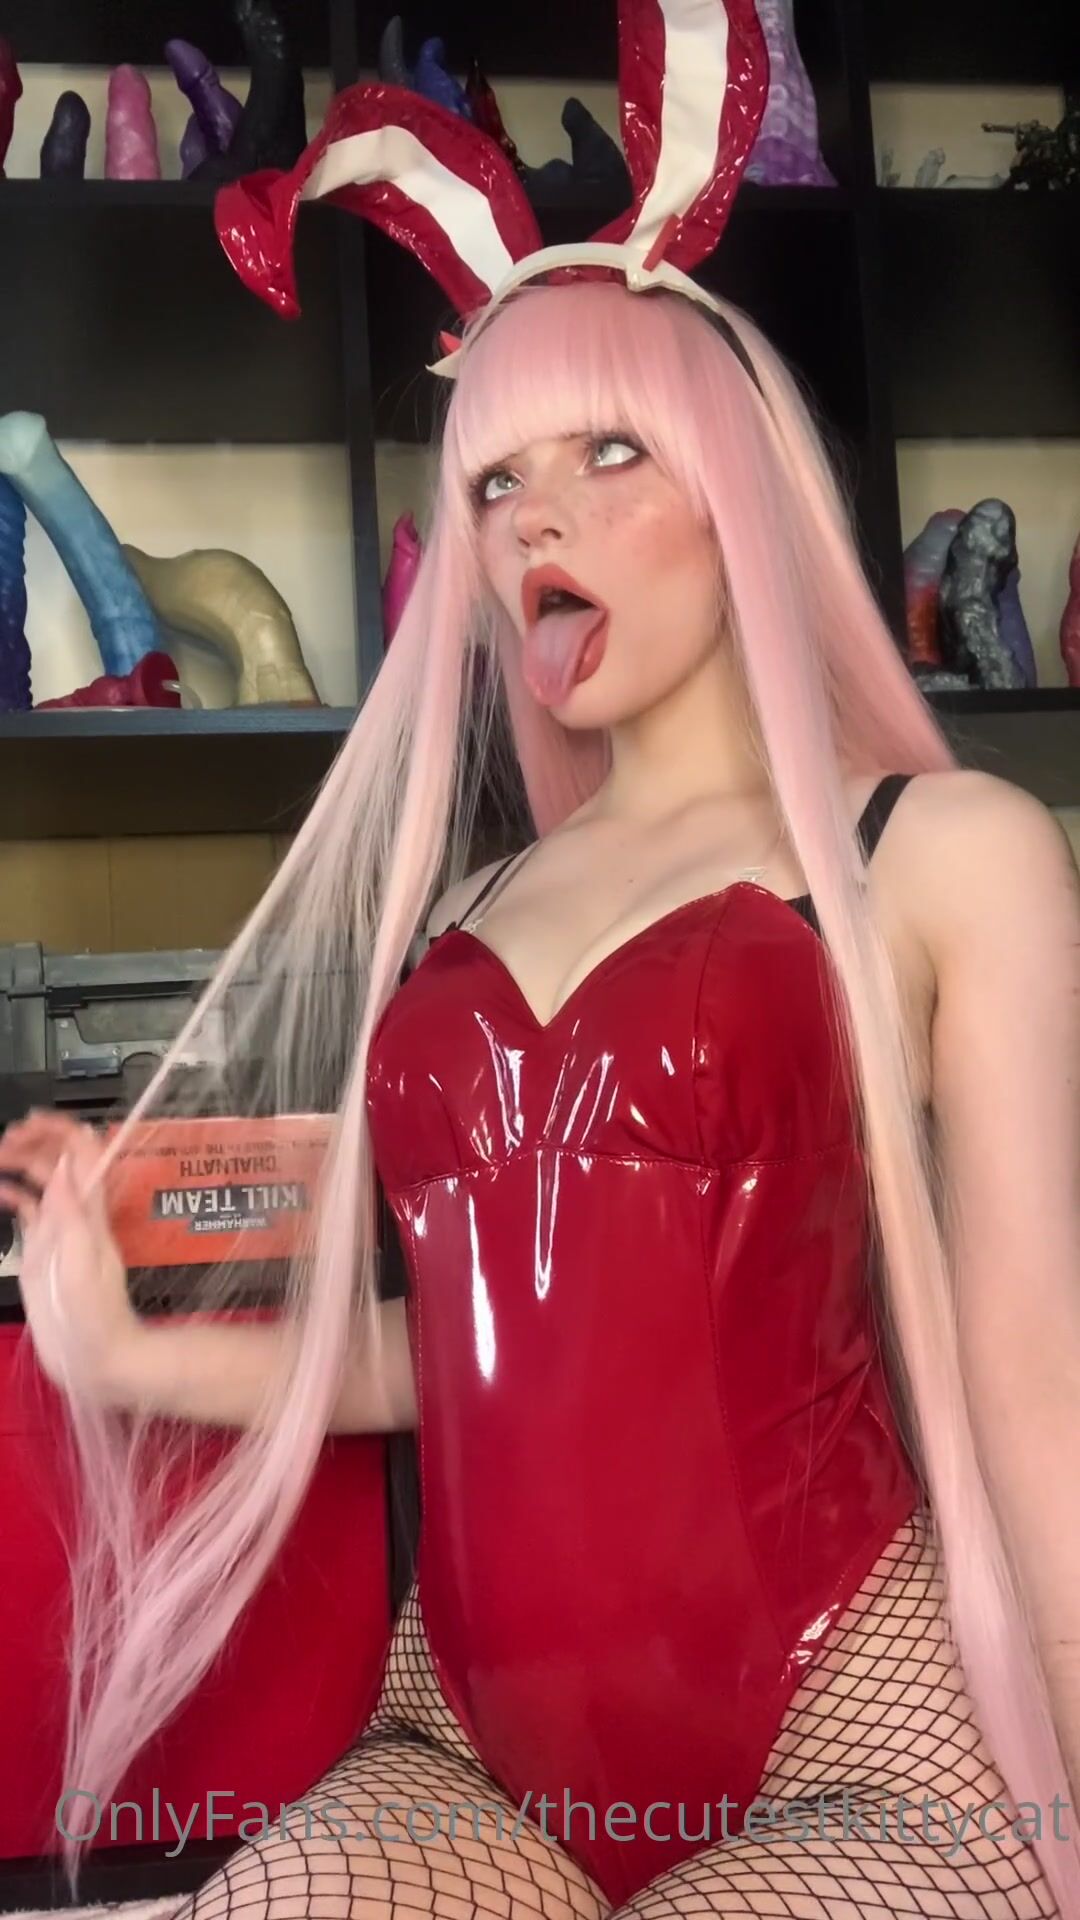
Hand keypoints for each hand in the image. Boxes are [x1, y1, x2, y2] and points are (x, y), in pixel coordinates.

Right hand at [0, 1109, 143, 1402]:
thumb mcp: (82, 1262)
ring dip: (21, 1161)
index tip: (31, 1121)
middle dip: (35, 1140)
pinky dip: (12, 1193)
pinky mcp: (41, 1250)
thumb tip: (65, 1165)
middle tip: (7, 1139)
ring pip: (41, 1181)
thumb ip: (72, 1214)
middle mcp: (74, 1214)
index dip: (61, 1130)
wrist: (95, 1356)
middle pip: (59, 1161)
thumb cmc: (95, 1315)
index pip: (84, 1154)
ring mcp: (57, 1230)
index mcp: (89, 1211)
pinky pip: (28, 1210)